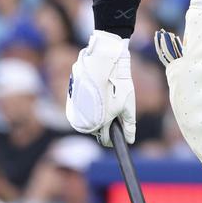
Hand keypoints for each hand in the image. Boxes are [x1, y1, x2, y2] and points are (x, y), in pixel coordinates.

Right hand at [65, 31, 135, 146]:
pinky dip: (89, 105)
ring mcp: (76, 110)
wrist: (103, 62)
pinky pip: (81, 108)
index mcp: (100, 123)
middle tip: (115, 108)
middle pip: (96, 130)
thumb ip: (129, 125)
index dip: (114, 138)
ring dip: (97, 114)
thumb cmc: (118, 83)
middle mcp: (85, 120)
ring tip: (106, 98)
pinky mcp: (71, 100)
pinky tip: (97, 93)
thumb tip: (130, 140)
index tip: (120, 132)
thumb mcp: (128, 105)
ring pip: (88, 119)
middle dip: (106, 124)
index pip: (106, 140)